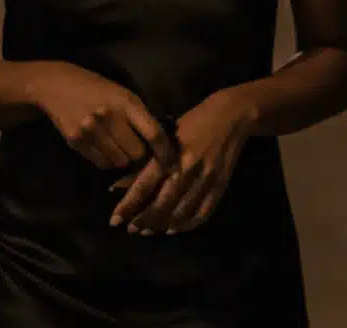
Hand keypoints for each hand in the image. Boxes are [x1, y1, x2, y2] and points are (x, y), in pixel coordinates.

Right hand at [28, 62, 175, 173]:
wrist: (57, 85)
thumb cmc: (97, 89)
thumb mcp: (123, 94)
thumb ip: (141, 117)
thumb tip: (160, 144)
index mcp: (126, 103)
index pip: (153, 133)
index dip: (165, 151)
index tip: (170, 162)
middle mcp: (109, 117)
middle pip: (136, 153)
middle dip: (140, 155)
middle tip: (137, 150)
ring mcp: (90, 131)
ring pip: (119, 162)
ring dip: (122, 159)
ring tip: (118, 147)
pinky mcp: (76, 141)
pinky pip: (101, 163)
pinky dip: (106, 160)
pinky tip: (103, 147)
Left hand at [110, 87, 258, 233]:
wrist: (232, 116)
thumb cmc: (193, 122)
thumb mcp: (166, 137)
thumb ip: (146, 164)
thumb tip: (118, 186)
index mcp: (171, 154)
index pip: (144, 186)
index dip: (128, 206)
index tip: (115, 220)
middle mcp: (188, 169)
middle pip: (162, 204)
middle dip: (145, 220)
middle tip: (132, 229)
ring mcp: (207, 179)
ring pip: (181, 212)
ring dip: (163, 225)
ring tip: (149, 231)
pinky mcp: (220, 185)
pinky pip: (203, 213)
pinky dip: (187, 225)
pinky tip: (175, 229)